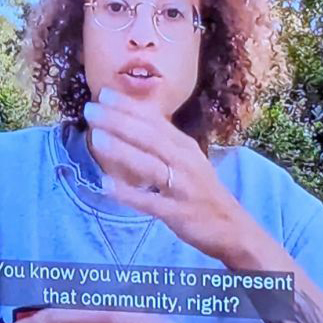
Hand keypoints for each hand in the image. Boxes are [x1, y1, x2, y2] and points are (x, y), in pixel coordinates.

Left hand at [82, 87, 250, 262]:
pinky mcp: (178, 213)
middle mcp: (185, 162)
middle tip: (90, 110)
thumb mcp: (186, 158)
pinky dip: (129, 194)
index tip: (103, 93)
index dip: (129, 106)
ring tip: (96, 138)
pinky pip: (150, 202)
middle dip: (119, 122)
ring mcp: (182, 187)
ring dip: (122, 151)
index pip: (154, 121)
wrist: (233, 228)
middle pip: (150, 138)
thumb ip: (160, 139)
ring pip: (150, 166)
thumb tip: (126, 117)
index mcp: (184, 146)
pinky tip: (106, 186)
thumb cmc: (200, 188)